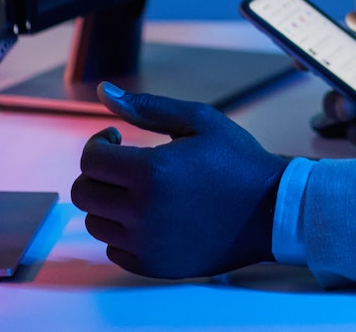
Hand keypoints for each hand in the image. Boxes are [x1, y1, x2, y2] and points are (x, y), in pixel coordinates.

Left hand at [70, 83, 287, 277]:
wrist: (271, 211)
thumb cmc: (237, 160)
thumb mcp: (199, 121)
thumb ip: (147, 107)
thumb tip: (104, 91)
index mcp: (151, 171)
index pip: (91, 159)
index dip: (98, 144)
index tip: (116, 139)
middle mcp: (141, 211)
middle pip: (84, 193)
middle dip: (98, 173)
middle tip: (124, 164)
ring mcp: (146, 243)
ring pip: (95, 222)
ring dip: (109, 202)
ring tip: (140, 190)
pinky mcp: (152, 265)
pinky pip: (114, 248)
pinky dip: (123, 231)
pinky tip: (150, 215)